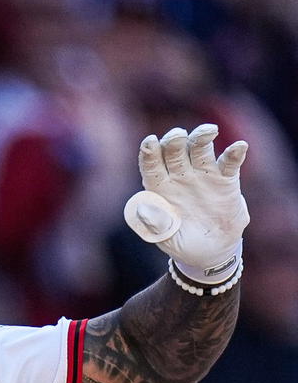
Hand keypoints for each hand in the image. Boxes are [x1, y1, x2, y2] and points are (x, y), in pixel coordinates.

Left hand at [123, 124, 248, 285]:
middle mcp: (179, 176)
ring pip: (200, 150)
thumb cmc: (180, 241)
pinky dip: (234, 153)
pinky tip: (239, 146)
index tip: (149, 142)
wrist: (210, 251)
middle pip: (174, 152)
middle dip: (174, 141)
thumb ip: (155, 223)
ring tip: (208, 131)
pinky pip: (229, 163)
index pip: (151, 166)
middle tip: (177, 135)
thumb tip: (143, 208)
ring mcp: (203, 175)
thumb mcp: (165, 237)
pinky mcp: (226, 180)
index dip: (149, 153)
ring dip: (202, 138)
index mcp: (159, 188)